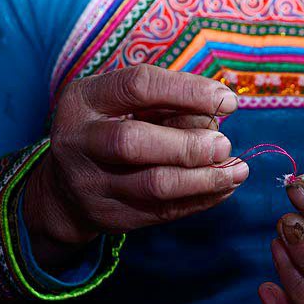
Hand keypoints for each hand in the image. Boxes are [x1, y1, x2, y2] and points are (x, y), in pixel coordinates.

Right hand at [24, 64, 246, 269]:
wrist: (66, 190)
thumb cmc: (111, 131)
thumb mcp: (127, 107)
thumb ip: (168, 105)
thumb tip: (219, 113)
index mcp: (83, 99)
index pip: (138, 86)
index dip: (188, 91)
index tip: (228, 100)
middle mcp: (79, 141)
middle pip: (135, 142)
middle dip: (189, 144)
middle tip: (224, 145)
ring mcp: (91, 184)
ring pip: (154, 185)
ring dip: (204, 179)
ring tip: (237, 171)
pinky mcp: (111, 217)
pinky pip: (165, 211)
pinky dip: (202, 199)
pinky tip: (225, 188)